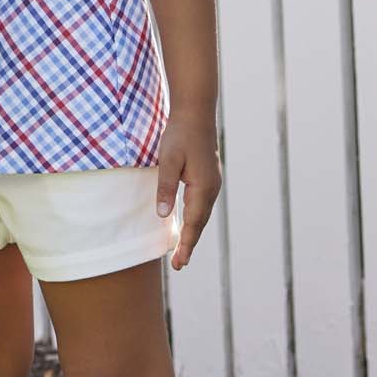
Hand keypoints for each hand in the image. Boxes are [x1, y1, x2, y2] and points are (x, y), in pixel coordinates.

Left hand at [155, 111, 220, 270]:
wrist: (196, 112)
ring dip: (193, 232)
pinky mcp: (209, 177)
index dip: (186, 245)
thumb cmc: (180, 135)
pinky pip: (202, 204)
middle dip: (190, 243)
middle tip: (179, 264)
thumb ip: (165, 188)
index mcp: (203, 187)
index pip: (194, 224)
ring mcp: (212, 182)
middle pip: (200, 223)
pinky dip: (195, 218)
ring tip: (183, 249)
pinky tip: (188, 222)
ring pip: (202, 214)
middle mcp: (211, 188)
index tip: (179, 264)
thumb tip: (164, 215)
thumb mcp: (168, 160)